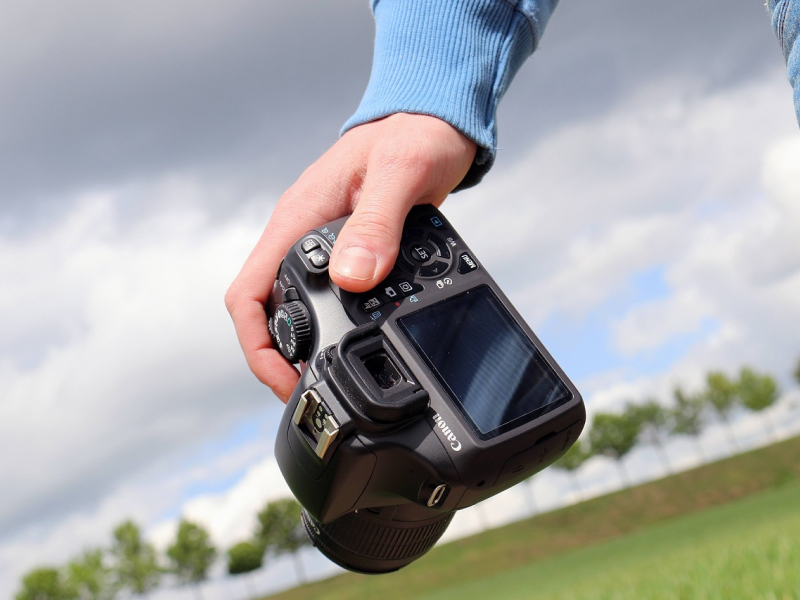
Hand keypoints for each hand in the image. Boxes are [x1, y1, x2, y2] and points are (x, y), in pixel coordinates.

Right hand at [225, 113, 476, 401]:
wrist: (432, 122)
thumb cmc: (415, 136)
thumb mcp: (401, 174)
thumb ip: (377, 224)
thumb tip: (353, 280)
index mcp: (298, 218)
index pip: (248, 291)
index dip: (257, 344)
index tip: (285, 378)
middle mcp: (302, 235)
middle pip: (266, 309)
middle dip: (279, 358)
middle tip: (312, 392)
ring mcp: (323, 244)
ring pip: (295, 306)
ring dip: (305, 345)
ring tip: (332, 378)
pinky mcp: (348, 250)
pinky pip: (327, 296)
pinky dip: (334, 325)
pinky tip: (357, 341)